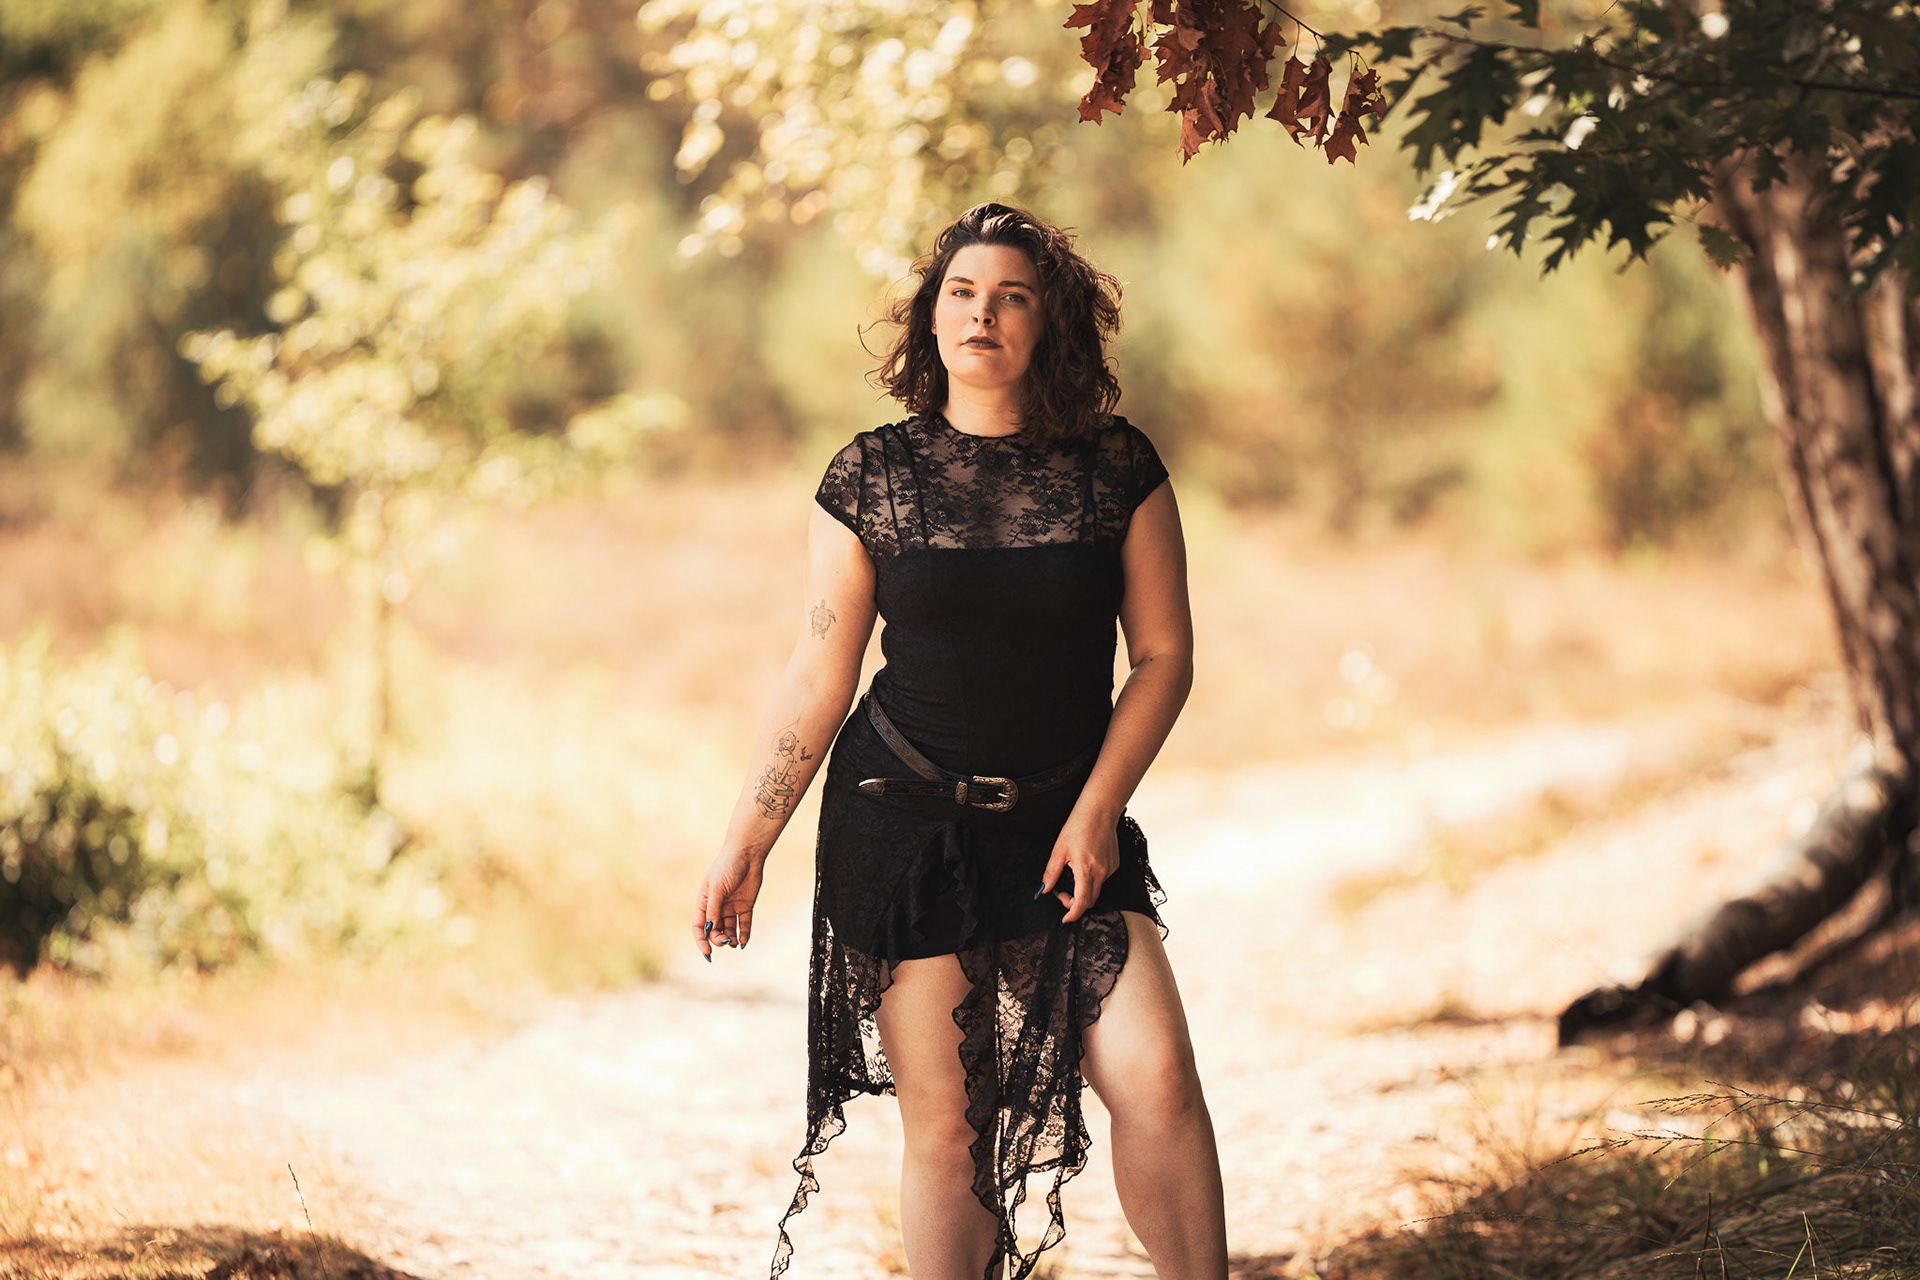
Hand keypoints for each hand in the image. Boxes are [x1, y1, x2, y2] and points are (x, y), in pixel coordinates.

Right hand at [693, 848, 765, 960]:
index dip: (701, 940)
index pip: (699, 926)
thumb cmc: (727, 867)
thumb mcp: (717, 888)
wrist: (747, 854)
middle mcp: (717, 907)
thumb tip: (710, 930)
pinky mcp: (745, 906)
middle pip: (714, 930)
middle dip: (718, 939)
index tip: (707, 952)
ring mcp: (731, 907)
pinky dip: (744, 934)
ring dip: (730, 939)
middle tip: (725, 942)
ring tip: (734, 943)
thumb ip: (713, 909)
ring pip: (728, 930)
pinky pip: (743, 924)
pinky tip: (744, 941)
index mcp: (704, 902)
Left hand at [1039, 809, 1118, 923]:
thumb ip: (1051, 873)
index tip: (1065, 919)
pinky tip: (1085, 864)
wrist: (1099, 811)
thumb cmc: (1078, 826)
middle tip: (1062, 893)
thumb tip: (1044, 889)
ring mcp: (1110, 869)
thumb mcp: (1059, 850)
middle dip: (1075, 903)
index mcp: (1086, 870)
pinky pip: (1103, 879)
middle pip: (1090, 900)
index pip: (1082, 902)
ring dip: (1084, 891)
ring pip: (1097, 890)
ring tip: (1072, 873)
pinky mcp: (1114, 864)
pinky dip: (1092, 880)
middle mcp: (1101, 872)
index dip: (1073, 914)